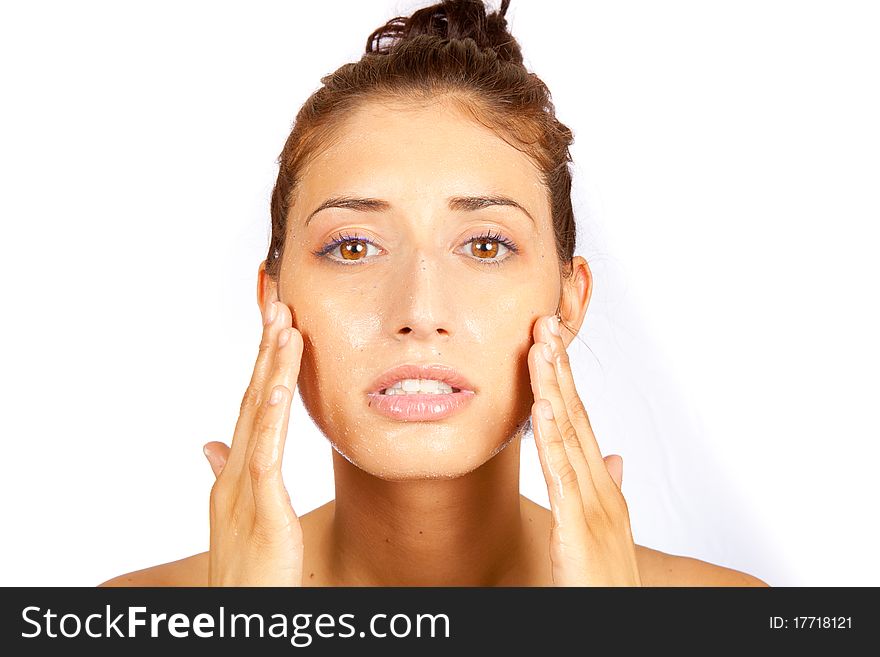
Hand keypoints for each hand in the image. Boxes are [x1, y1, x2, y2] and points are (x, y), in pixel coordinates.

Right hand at [202, 294, 304, 585]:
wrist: (242, 610)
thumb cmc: (248, 567)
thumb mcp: (240, 511)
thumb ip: (227, 471)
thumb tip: (212, 442)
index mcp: (238, 467)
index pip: (252, 403)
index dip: (263, 362)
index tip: (276, 323)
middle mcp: (236, 468)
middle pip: (253, 396)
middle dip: (266, 347)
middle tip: (277, 299)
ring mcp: (244, 484)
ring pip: (258, 414)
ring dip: (270, 366)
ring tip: (283, 323)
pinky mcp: (261, 504)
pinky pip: (265, 452)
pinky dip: (269, 415)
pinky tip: (277, 383)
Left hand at [527, 314, 640, 585]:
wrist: (616, 620)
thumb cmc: (606, 579)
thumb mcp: (604, 529)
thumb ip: (606, 489)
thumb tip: (615, 457)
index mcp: (601, 485)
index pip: (580, 422)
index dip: (565, 381)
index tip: (551, 343)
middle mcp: (600, 486)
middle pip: (576, 416)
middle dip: (559, 367)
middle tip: (545, 322)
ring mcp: (592, 503)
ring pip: (568, 432)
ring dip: (554, 385)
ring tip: (541, 344)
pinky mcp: (578, 524)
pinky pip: (561, 472)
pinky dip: (551, 433)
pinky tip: (542, 404)